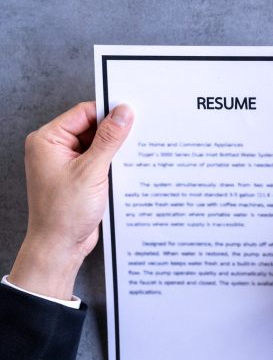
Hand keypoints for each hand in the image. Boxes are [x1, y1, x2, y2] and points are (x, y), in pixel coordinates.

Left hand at [9, 102, 133, 299]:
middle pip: (91, 128)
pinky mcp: (78, 177)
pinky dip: (112, 163)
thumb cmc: (64, 213)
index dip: (109, 113)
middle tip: (137, 135)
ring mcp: (66, 163)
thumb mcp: (91, 171)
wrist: (60, 246)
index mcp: (47, 140)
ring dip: (115, 150)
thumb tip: (123, 113)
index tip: (133, 114)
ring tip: (132, 156)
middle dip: (114, 133)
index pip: (83, 113)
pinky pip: (98, 160)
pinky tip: (125, 169)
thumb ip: (108, 140)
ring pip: (97, 145)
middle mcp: (54, 149)